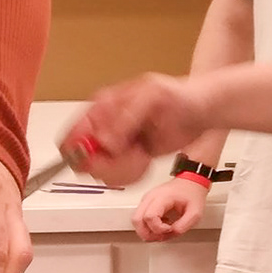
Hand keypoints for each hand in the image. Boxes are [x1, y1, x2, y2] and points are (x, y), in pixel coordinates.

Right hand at [59, 76, 208, 188]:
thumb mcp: (151, 97)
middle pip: (82, 158)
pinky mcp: (127, 159)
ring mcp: (115, 145)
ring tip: (141, 154)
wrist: (199, 111)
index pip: (72, 133)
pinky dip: (131, 173)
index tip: (101, 157)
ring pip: (99, 171)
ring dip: (121, 169)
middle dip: (106, 163)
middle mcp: (104, 127)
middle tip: (130, 155)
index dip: (80, 151)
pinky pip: (117, 176)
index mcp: (101, 106)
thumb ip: (126, 119)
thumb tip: (105, 142)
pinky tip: (145, 160)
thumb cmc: (176, 96)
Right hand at [131, 175, 208, 240]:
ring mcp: (147, 200)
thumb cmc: (192, 194)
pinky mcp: (147, 203)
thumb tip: (171, 233)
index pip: (149, 217)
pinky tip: (161, 226)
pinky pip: (141, 218)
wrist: (191, 182)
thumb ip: (183, 226)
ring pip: (136, 220)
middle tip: (162, 236)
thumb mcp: (195, 213)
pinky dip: (148, 227)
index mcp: (162, 197)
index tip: (170, 229)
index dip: (158, 229)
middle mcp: (151, 197)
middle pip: (137, 220)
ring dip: (147, 231)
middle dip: (148, 234)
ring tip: (162, 231)